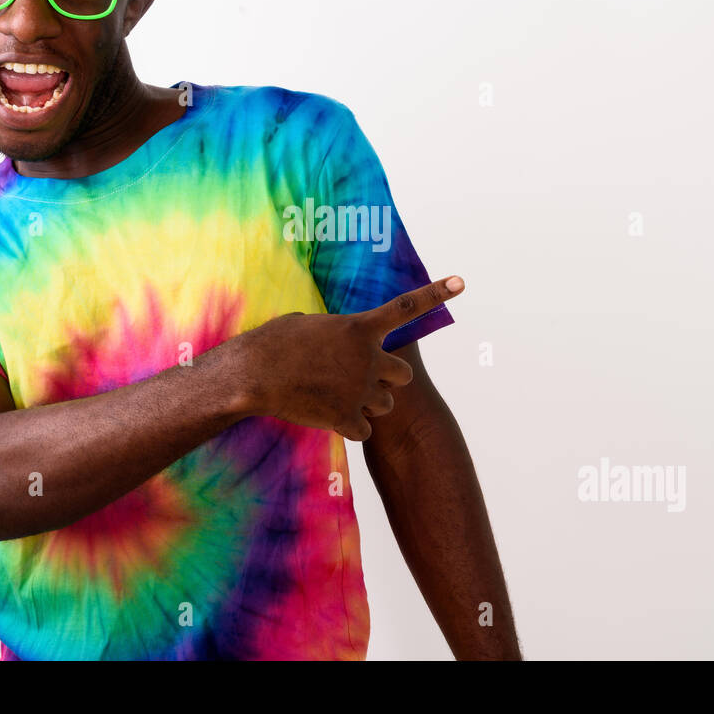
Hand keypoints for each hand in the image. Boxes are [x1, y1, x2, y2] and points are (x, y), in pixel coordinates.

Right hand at [233, 276, 464, 440]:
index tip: (461, 283)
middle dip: (387, 380)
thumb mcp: (308, 323)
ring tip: (333, 398)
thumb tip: (337, 338)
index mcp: (359, 328)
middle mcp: (367, 358)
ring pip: (385, 405)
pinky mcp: (347, 417)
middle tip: (360, 381)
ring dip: (367, 405)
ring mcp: (360, 389)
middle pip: (403, 375)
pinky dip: (351, 428)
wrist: (252, 375)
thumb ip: (336, 331)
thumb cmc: (272, 343)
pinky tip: (327, 417)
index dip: (435, 294)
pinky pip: (365, 430)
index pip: (406, 307)